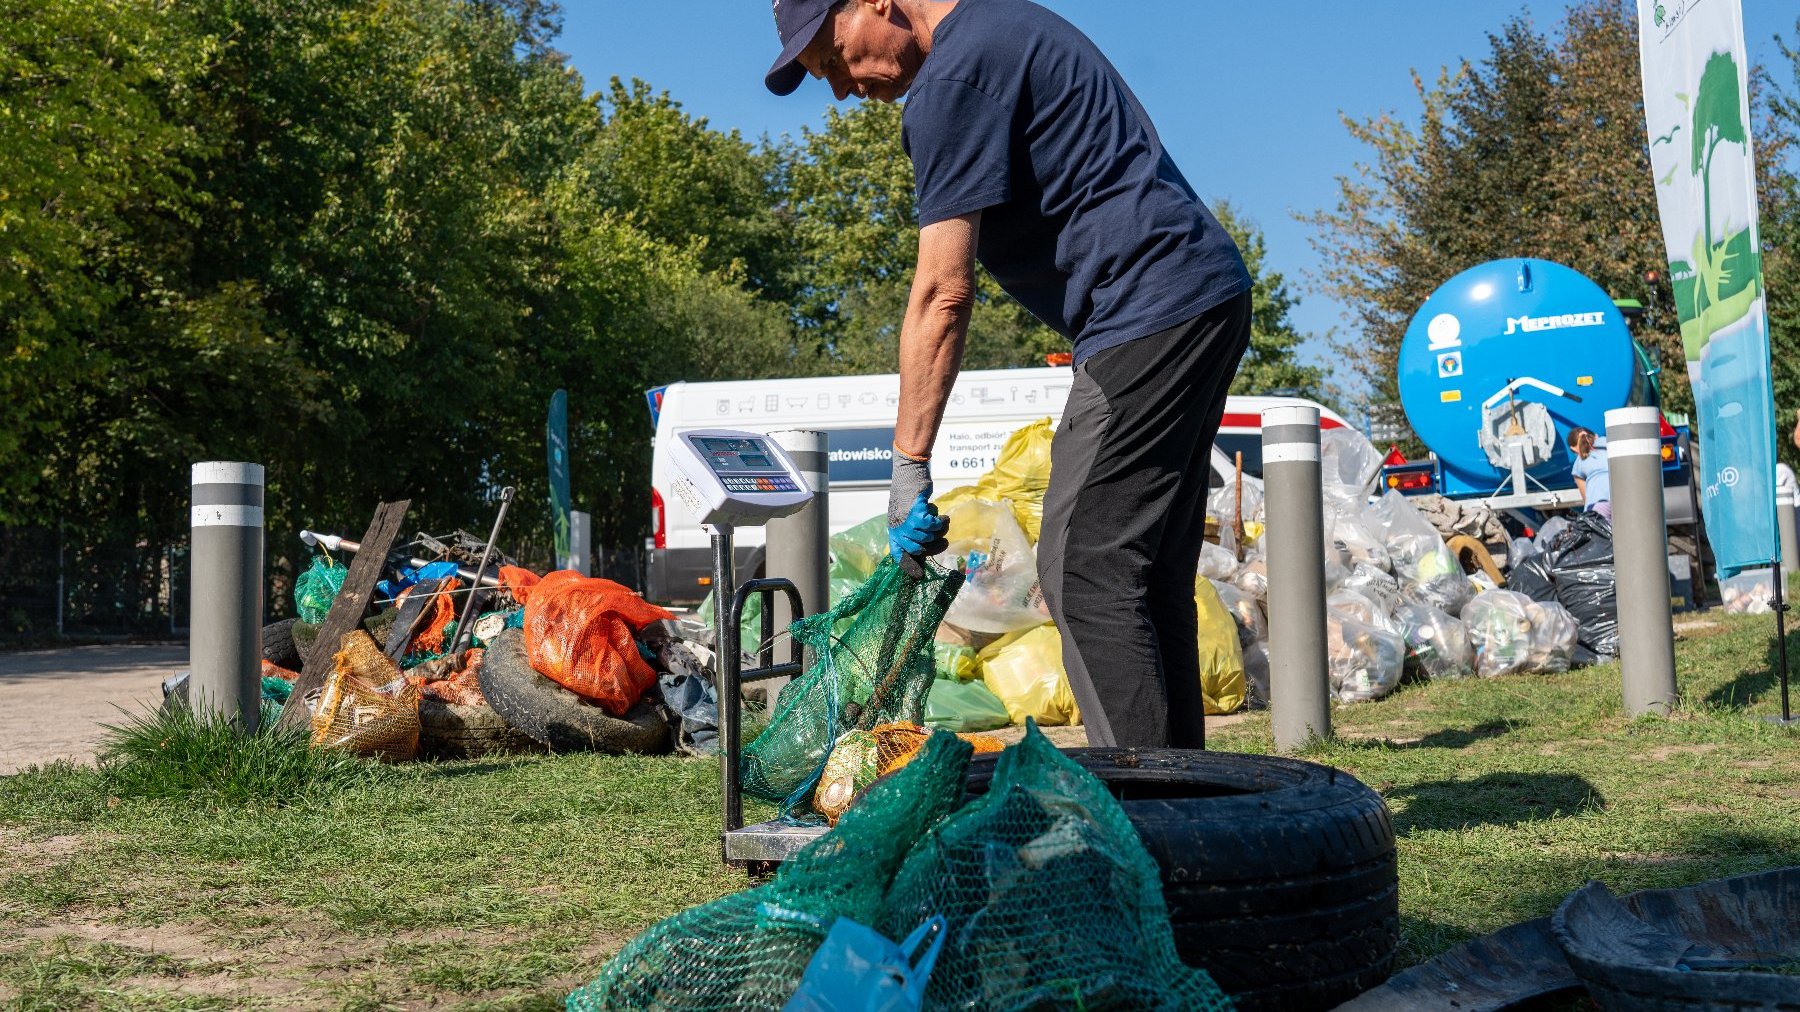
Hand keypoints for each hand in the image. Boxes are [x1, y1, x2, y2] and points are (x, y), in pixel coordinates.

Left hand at [888, 453, 947, 576]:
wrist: (909, 471)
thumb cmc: (909, 493)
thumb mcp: (904, 514)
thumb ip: (910, 530)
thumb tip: (922, 549)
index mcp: (893, 530)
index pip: (898, 554)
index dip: (908, 566)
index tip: (918, 575)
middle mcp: (897, 528)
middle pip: (917, 549)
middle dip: (932, 546)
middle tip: (941, 540)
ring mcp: (905, 520)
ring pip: (927, 537)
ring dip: (938, 530)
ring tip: (941, 521)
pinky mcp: (916, 512)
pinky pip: (932, 525)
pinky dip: (940, 521)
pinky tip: (942, 516)